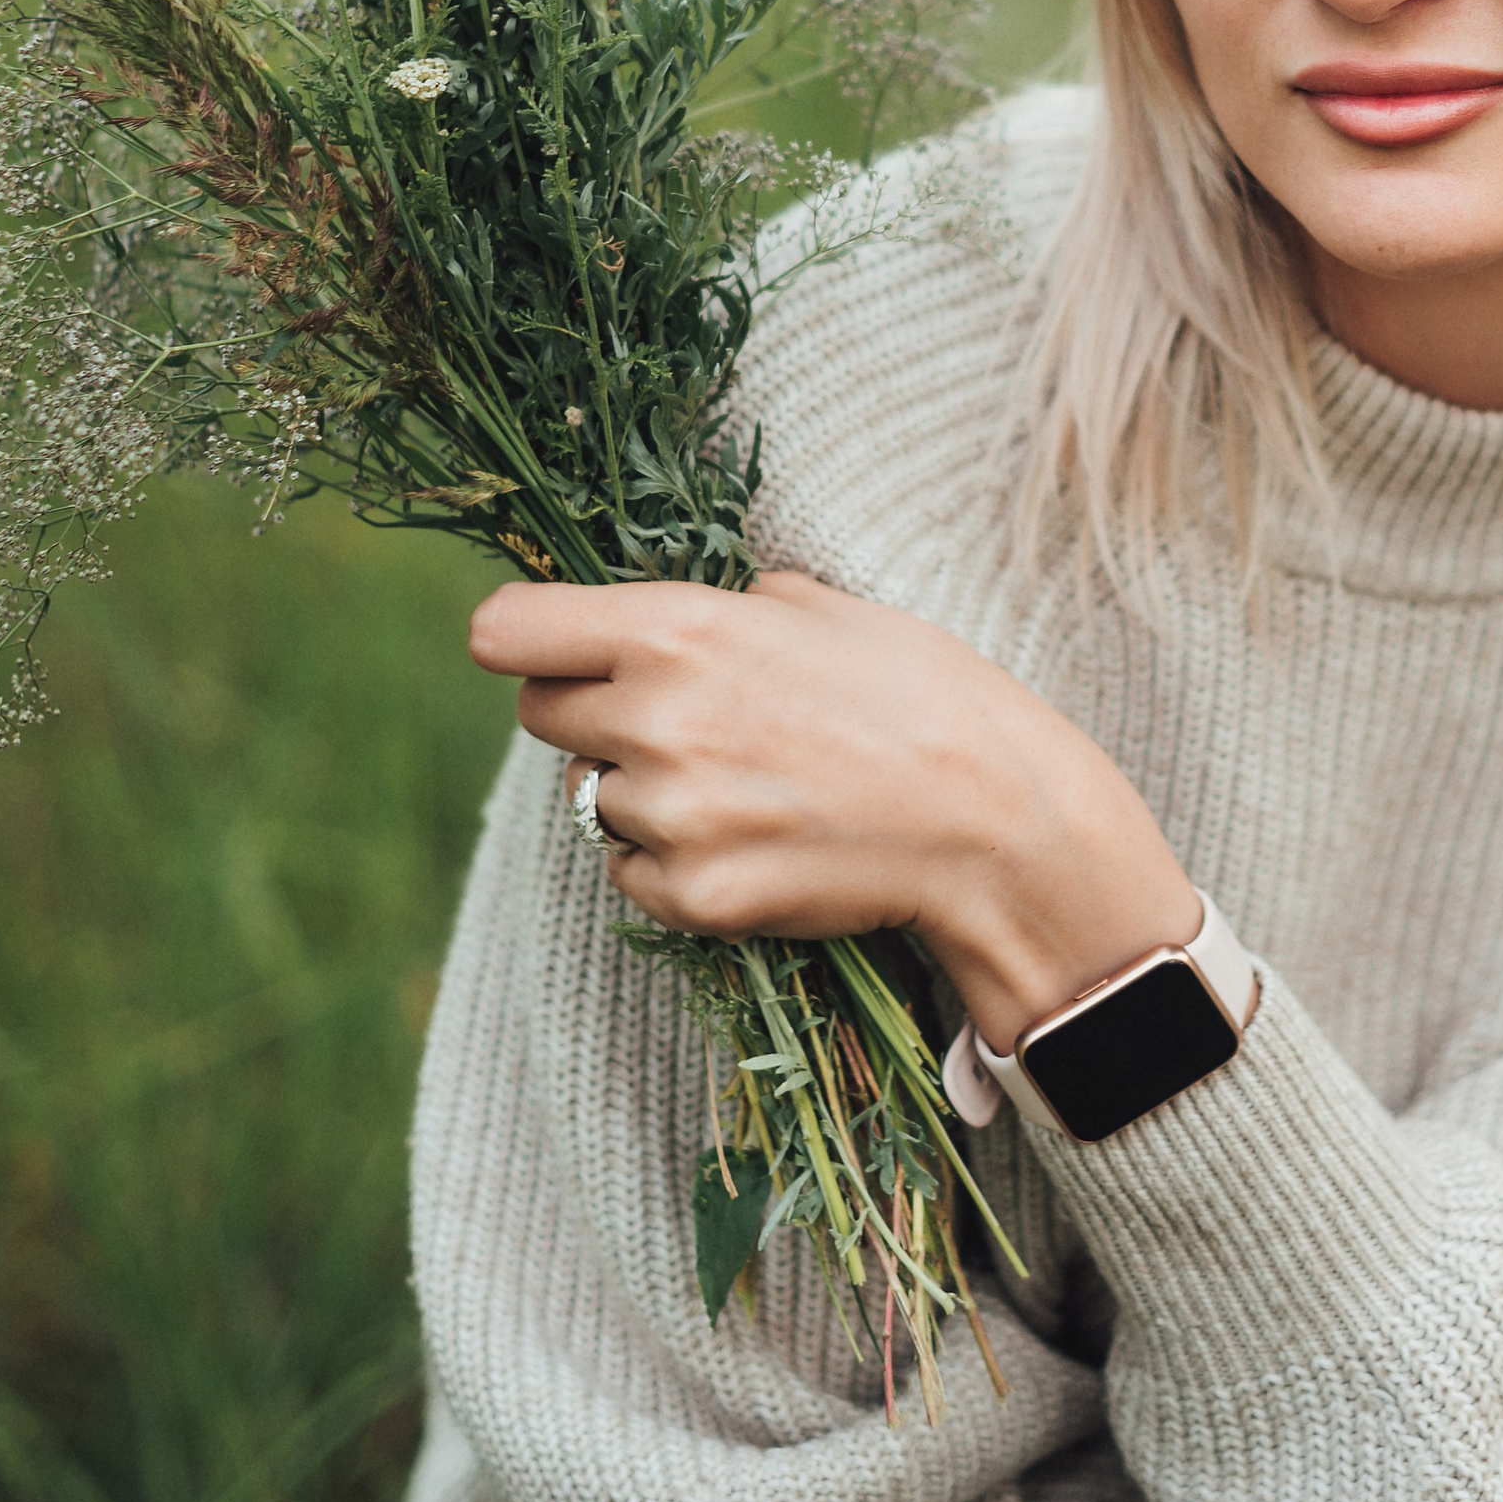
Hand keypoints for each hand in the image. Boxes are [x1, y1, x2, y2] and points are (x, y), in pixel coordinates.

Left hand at [468, 571, 1199, 1049]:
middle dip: (591, 710)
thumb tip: (689, 613)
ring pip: (594, 799)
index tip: (556, 647)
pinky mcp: (694, 897)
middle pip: (541, 716)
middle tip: (673, 716)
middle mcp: (655, 720)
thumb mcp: (829, 607)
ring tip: (744, 781)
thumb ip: (733, 603)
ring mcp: (671, 818)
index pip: (507, 632)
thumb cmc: (924, 695)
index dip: (529, 638)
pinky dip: (672, 859)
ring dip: (644, 788)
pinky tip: (752, 836)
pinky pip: (632, 871)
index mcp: (678, 629)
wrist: (995, 824)